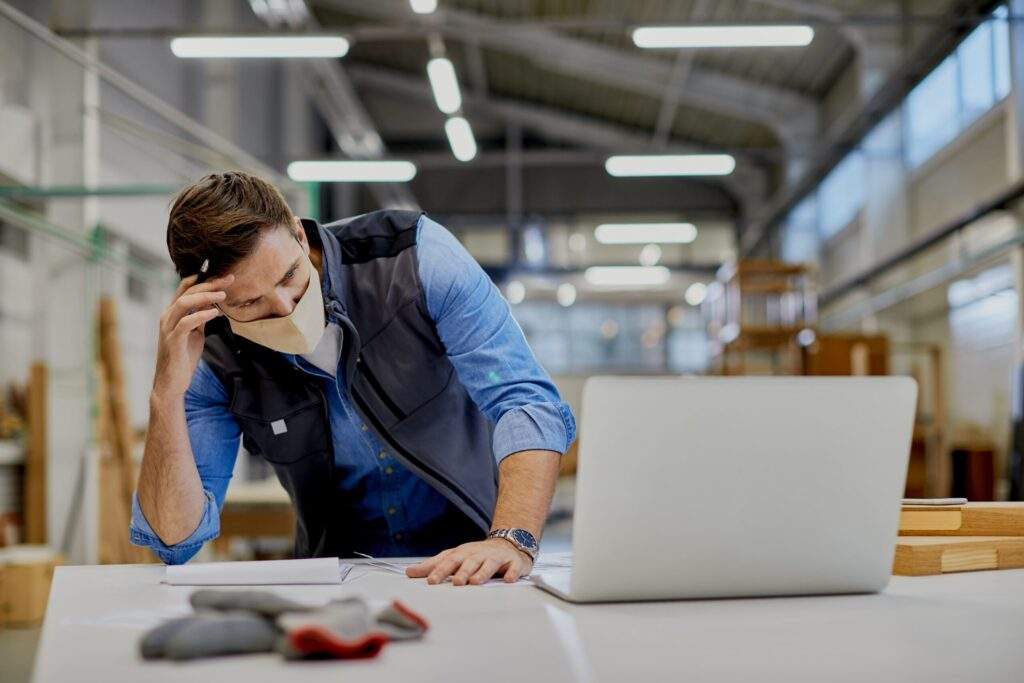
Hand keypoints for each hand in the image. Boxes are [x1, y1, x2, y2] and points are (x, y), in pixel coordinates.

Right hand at [152, 273, 233, 399]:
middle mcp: (167, 317)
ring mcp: (168, 328)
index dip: (204, 279)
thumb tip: (213, 305)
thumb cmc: (183, 357)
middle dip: (209, 284)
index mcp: (172, 313)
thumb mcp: (195, 333)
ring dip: (205, 296)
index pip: (186, 288)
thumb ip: (200, 318)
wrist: (172, 382)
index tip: (224, 277)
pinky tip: (215, 313)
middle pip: (187, 291)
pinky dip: (201, 315)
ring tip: (223, 295)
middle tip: (228, 280)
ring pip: (183, 303)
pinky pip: (186, 323)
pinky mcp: (173, 341)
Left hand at [405, 538, 533, 585]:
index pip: (449, 561)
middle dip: (461, 571)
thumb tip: (409, 572)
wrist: (509, 543)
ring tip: (475, 582)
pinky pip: (514, 568)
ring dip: (482, 572)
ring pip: (489, 564)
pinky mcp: (514, 562)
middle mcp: (478, 554)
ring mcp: (496, 557)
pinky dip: (512, 573)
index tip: (430, 581)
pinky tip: (508, 580)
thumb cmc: (476, 555)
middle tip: (455, 582)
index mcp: (463, 553)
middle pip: (468, 561)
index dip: (440, 570)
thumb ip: (433, 566)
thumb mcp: (454, 558)